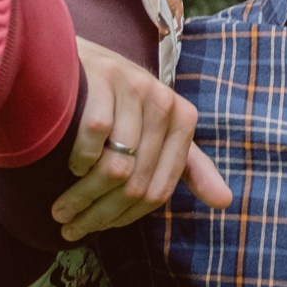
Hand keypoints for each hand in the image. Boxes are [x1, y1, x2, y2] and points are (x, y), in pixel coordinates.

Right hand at [53, 39, 232, 238]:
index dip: (125, 218)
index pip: (159, 190)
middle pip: (135, 183)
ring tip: (60, 210)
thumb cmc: (119, 103)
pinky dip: (79, 158)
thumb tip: (225, 202)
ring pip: (115, 166)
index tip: (97, 230)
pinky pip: (95, 134)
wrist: (80, 57)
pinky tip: (68, 166)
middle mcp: (164, 101)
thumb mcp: (160, 131)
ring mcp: (134, 86)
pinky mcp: (104, 76)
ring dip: (82, 196)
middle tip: (70, 226)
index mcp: (183, 120)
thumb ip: (189, 167)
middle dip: (98, 214)